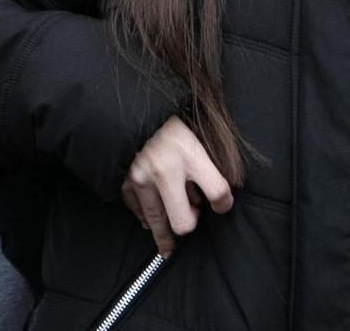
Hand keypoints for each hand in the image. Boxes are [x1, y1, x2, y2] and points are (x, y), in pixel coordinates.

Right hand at [120, 114, 233, 254]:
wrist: (131, 109)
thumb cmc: (168, 122)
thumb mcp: (194, 134)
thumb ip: (203, 165)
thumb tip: (205, 198)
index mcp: (189, 154)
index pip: (218, 192)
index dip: (224, 203)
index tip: (221, 204)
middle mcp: (165, 170)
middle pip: (184, 223)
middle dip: (191, 223)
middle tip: (193, 216)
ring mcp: (142, 179)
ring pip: (158, 225)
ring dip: (166, 233)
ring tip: (170, 239)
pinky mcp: (125, 183)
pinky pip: (140, 214)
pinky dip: (146, 216)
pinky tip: (153, 212)